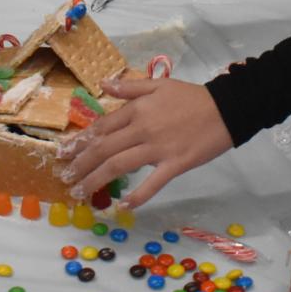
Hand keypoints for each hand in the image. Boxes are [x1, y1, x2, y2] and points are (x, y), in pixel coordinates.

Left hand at [60, 77, 229, 206]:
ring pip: (119, 166)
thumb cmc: (192, 97)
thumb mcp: (158, 85)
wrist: (226, 108)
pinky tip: (124, 206)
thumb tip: (102, 85)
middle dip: (81, 165)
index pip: (101, 127)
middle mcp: (141, 129)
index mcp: (136, 110)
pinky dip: (138, 195)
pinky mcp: (175, 164)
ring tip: (80, 193)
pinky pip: (152, 183)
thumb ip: (129, 88)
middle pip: (103, 149)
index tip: (64, 153)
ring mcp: (157, 149)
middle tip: (66, 178)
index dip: (80, 141)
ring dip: (96, 180)